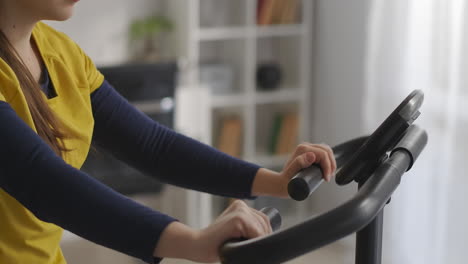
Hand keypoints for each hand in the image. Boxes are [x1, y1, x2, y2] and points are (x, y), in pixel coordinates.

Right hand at [153, 200, 271, 262]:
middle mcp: (241, 205)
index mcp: (241, 206)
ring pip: (262, 230)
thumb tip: (268, 238)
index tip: (255, 244)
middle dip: (262, 238)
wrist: (198, 245)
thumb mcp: (235, 231)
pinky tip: (241, 246)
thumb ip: (248, 229)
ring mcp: (240, 211)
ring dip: (257, 242)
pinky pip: (257, 234)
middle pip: (265, 224)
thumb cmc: (217, 243)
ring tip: (241, 246)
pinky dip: (253, 243)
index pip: (264, 220)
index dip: (264, 235)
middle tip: (249, 247)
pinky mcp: (238, 219)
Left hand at [281, 143, 336, 181]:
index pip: (323, 154)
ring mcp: (308, 149)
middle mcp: (305, 147)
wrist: (281, 183)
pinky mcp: (310, 153)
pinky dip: (328, 160)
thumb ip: (299, 163)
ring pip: (326, 151)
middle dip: (331, 164)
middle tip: (328, 177)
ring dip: (331, 162)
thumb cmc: (286, 181)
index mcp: (302, 149)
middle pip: (326, 150)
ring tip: (329, 175)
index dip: (328, 166)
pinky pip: (323, 153)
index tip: (326, 178)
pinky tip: (327, 169)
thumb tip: (312, 155)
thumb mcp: (292, 173)